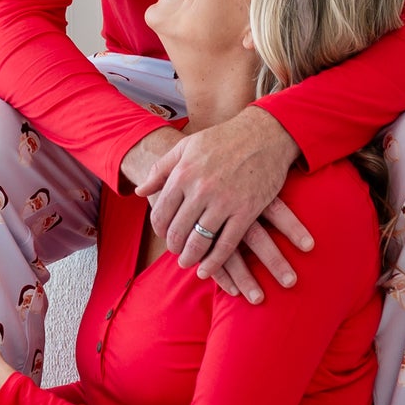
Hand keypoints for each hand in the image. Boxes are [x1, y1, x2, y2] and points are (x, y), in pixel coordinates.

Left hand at [133, 108, 309, 303]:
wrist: (264, 134)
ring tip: (188, 261)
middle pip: (177, 231)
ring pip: (199, 241)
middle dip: (173, 246)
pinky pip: (226, 245)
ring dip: (190, 257)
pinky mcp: (246, 211)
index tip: (164, 235)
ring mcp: (223, 202)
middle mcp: (200, 190)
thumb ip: (161, 169)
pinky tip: (207, 270)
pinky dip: (214, 262)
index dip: (159, 229)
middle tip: (176, 251)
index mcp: (183, 174)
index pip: (161, 213)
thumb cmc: (223, 139)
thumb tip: (140, 191)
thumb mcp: (186, 146)